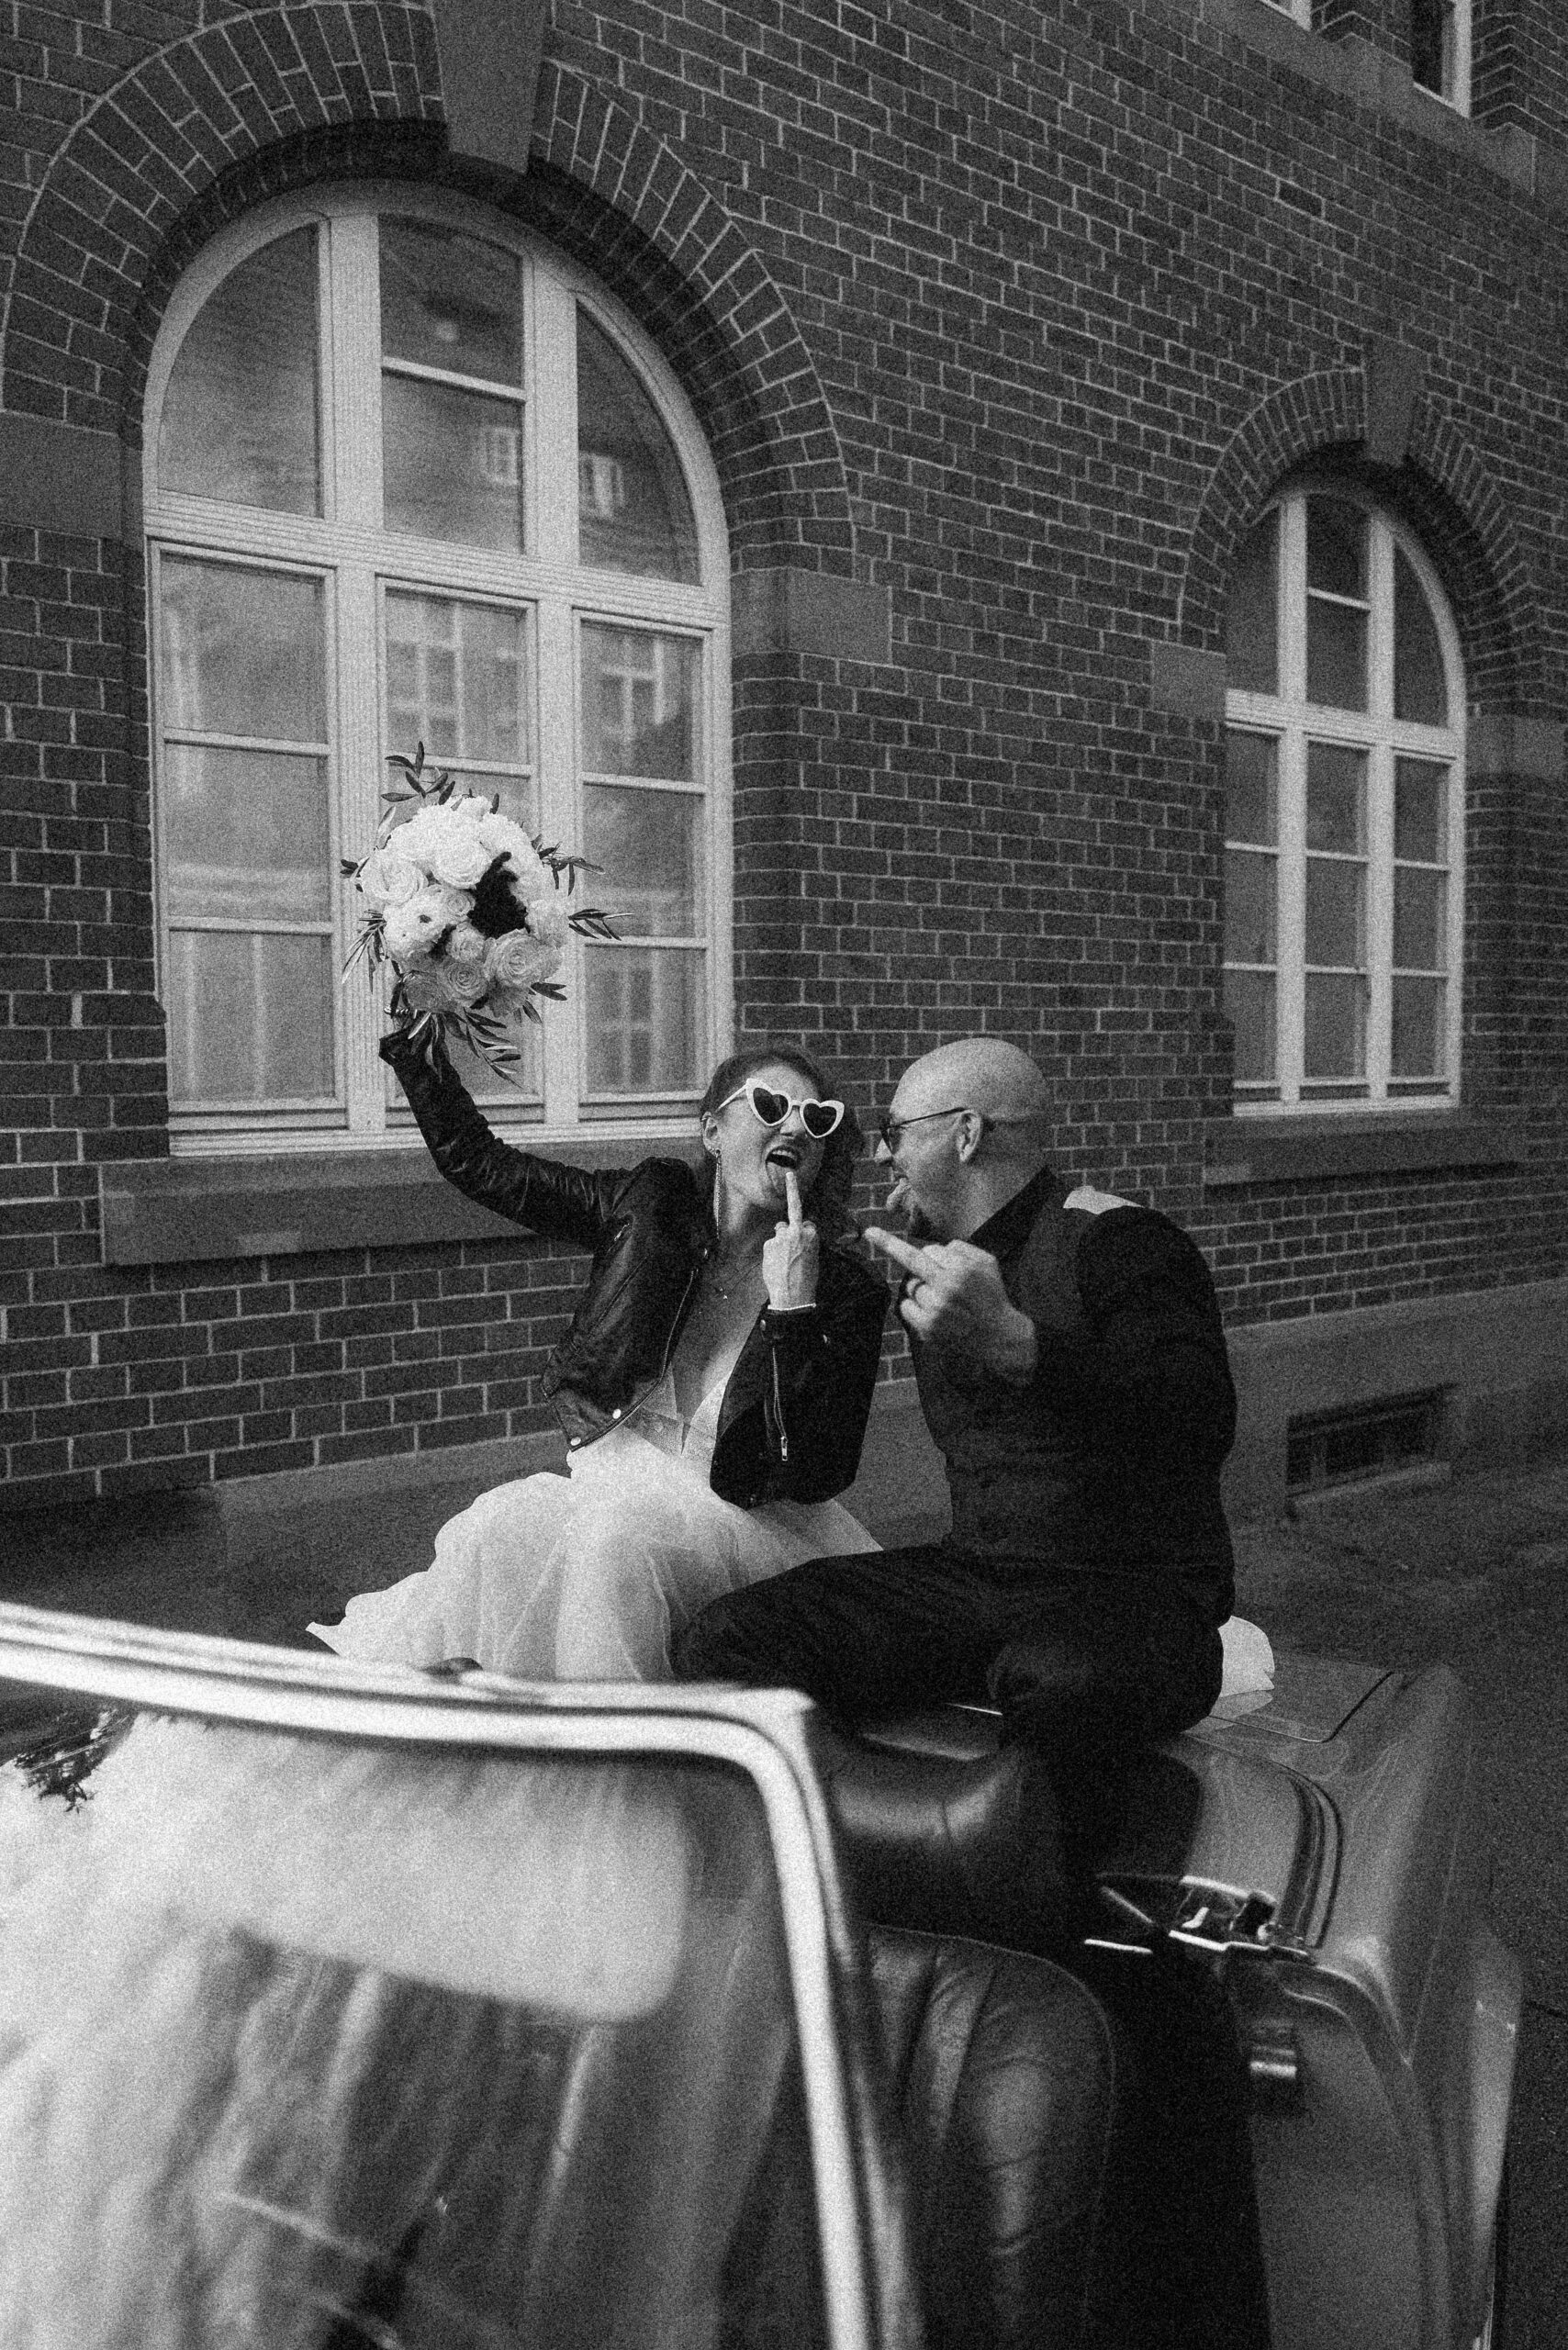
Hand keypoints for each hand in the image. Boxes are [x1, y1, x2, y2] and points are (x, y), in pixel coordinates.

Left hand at [762, 1168, 819, 1309]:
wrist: (793, 1296)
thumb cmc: (807, 1279)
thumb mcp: (815, 1257)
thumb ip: (807, 1241)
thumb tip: (800, 1232)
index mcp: (813, 1235)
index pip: (806, 1221)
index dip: (804, 1227)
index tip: (791, 1175)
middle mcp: (798, 1231)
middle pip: (790, 1220)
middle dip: (790, 1216)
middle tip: (792, 1197)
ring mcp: (782, 1236)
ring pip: (778, 1230)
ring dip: (779, 1241)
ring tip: (783, 1261)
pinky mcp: (769, 1243)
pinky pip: (770, 1243)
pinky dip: (771, 1252)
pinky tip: (776, 1265)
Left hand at [863, 1227, 1037, 1382]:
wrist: (998, 1336)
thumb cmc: (992, 1295)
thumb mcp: (987, 1262)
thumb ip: (962, 1248)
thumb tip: (934, 1248)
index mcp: (962, 1269)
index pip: (930, 1250)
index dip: (928, 1252)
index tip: (872, 1231)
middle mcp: (947, 1287)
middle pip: (911, 1261)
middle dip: (886, 1243)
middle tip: (870, 1232)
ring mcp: (936, 1308)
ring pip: (910, 1285)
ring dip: (920, 1287)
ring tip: (943, 1299)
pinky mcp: (927, 1327)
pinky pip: (905, 1306)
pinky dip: (911, 1305)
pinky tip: (930, 1310)